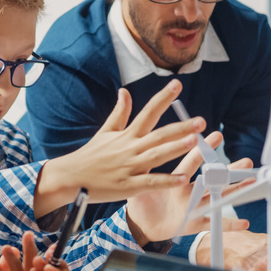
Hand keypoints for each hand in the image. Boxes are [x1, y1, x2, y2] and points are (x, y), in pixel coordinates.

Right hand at [35, 80, 205, 215]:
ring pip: (156, 156)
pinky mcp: (128, 186)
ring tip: (194, 141)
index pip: (148, 112)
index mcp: (127, 135)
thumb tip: (125, 91)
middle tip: (201, 121)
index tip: (177, 84)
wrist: (69, 178)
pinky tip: (183, 178)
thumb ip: (120, 113)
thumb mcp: (105, 132)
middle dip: (180, 127)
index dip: (163, 98)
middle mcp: (130, 148)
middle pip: (159, 135)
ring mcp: (130, 167)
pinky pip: (150, 182)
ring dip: (175, 148)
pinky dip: (166, 181)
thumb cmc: (90, 156)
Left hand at [125, 130, 251, 245]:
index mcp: (177, 179)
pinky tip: (244, 222)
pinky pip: (213, 223)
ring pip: (218, 197)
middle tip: (247, 162)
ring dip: (235, 191)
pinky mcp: (194, 223)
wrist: (139, 224)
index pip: (192, 162)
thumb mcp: (141, 184)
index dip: (203, 150)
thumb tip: (139, 149)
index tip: (216, 136)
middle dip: (230, 170)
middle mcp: (190, 191)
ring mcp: (194, 207)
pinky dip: (228, 224)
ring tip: (251, 184)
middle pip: (213, 179)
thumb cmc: (140, 200)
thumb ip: (144, 170)